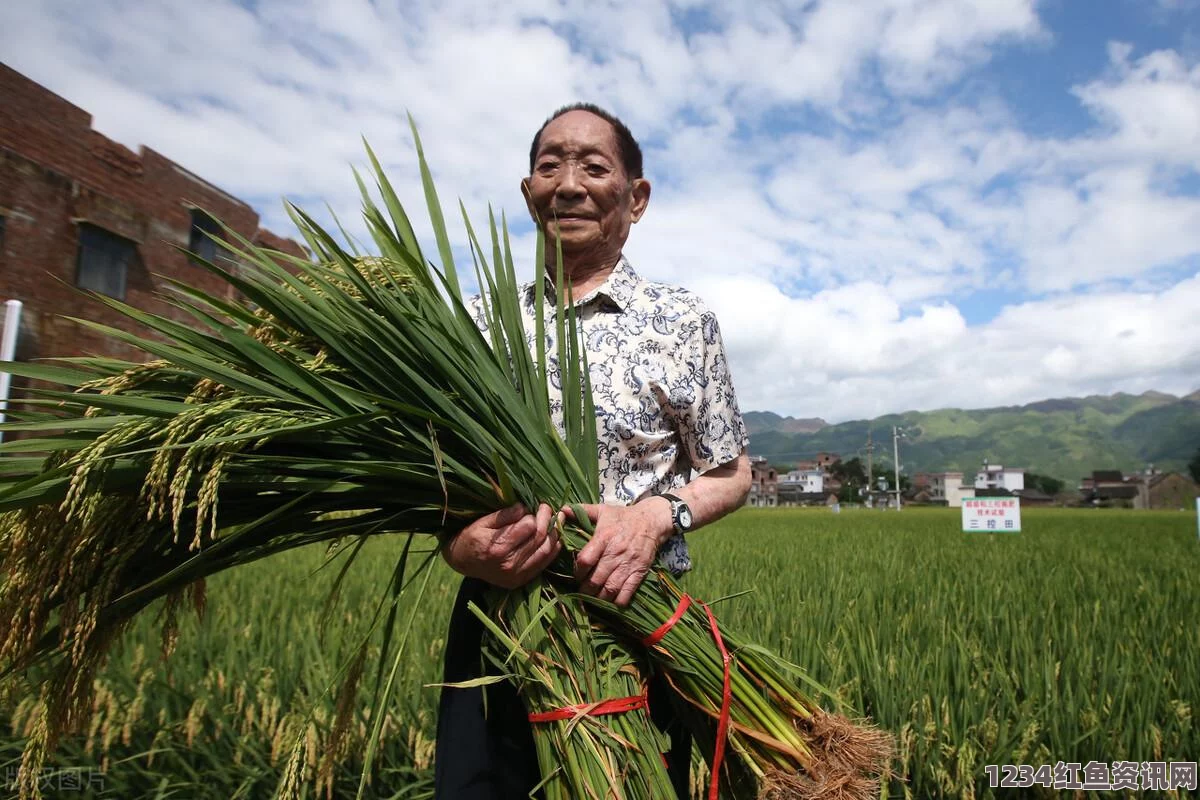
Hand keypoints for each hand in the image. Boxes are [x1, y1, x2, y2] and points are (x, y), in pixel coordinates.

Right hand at [442, 503, 560, 588]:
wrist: (462, 562)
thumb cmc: (471, 538)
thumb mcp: (482, 522)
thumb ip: (504, 516)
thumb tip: (524, 508)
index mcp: (498, 548)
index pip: (529, 527)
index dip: (535, 514)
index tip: (536, 505)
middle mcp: (509, 565)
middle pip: (539, 538)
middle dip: (548, 520)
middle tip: (549, 508)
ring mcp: (516, 576)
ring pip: (545, 551)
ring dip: (555, 534)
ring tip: (558, 519)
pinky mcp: (521, 580)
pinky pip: (543, 564)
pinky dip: (553, 550)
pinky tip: (556, 537)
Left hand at [568, 501, 671, 606]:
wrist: (651, 520)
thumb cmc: (623, 516)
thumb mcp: (603, 510)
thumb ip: (582, 511)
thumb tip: (562, 510)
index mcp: (604, 537)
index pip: (586, 560)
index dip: (578, 571)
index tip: (576, 575)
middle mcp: (615, 552)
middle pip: (595, 579)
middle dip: (585, 589)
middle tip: (582, 590)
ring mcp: (628, 564)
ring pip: (610, 589)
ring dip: (599, 597)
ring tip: (594, 596)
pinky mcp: (639, 572)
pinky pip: (627, 593)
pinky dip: (617, 601)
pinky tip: (611, 600)